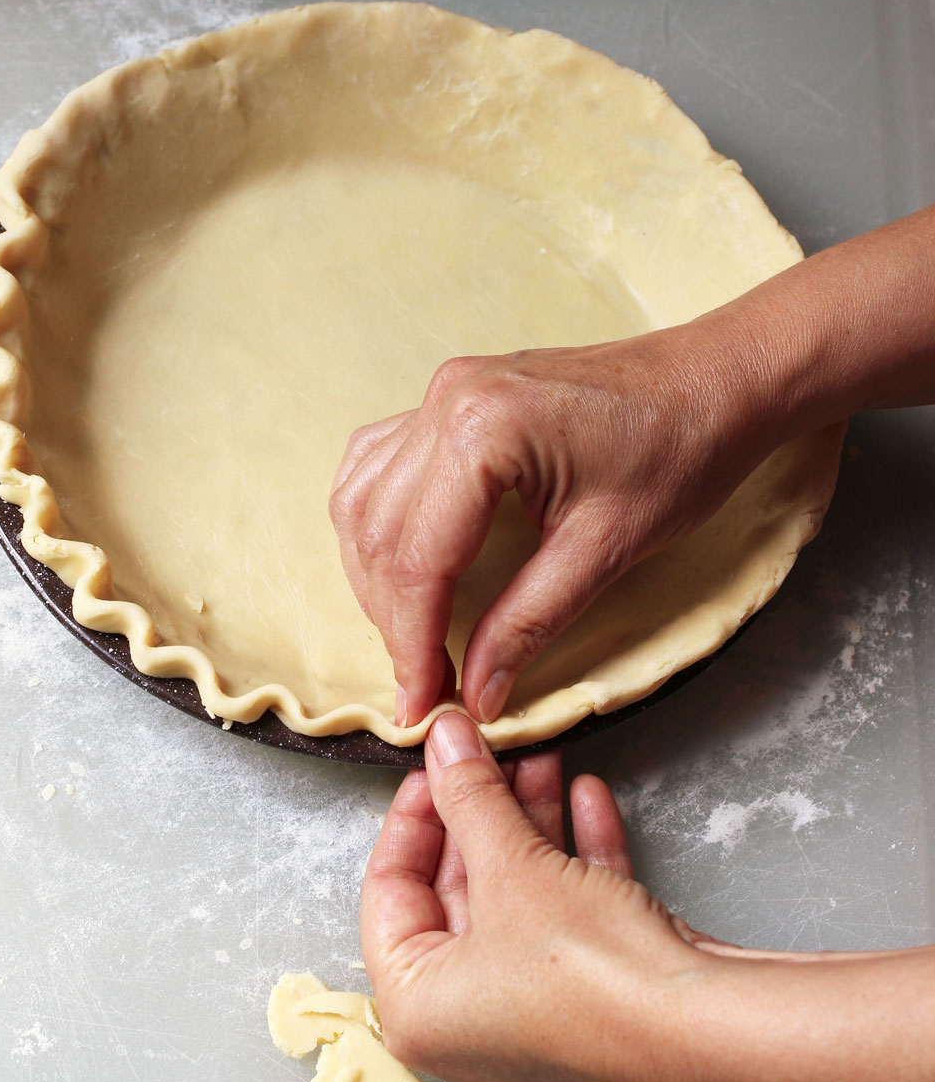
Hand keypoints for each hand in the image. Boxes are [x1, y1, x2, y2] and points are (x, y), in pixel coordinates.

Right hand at [329, 328, 772, 727]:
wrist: (717, 379)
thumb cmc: (681, 451)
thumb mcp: (608, 550)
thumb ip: (530, 622)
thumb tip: (479, 694)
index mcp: (483, 431)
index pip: (417, 559)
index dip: (412, 643)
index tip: (421, 702)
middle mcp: (447, 401)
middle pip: (379, 533)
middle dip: (392, 619)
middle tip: (423, 684)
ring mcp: (444, 391)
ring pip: (363, 499)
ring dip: (375, 576)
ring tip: (411, 635)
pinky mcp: (453, 395)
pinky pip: (379, 463)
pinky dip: (377, 521)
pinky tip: (396, 562)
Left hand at [361, 712, 934, 1081]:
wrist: (708, 1031)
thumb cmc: (589, 969)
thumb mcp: (512, 864)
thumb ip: (469, 795)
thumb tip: (442, 736)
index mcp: (418, 1010)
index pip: (386, 895)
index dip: (410, 817)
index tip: (435, 763)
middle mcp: (466, 1027)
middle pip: (456, 895)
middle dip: (479, 814)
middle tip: (492, 753)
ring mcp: (533, 1020)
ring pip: (516, 902)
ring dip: (529, 827)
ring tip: (544, 757)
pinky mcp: (593, 1007)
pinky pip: (566, 922)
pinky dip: (574, 861)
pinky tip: (590, 797)